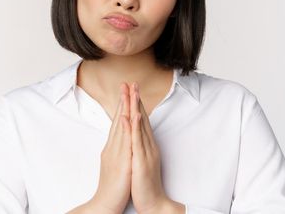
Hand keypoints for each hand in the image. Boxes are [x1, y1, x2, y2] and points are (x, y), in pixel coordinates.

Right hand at [86, 83, 132, 212]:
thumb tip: (121, 140)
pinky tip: (127, 116)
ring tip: (128, 92)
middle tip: (126, 83)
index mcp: (114, 147)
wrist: (105, 204)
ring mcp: (117, 153)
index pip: (119, 122)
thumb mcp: (116, 164)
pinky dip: (125, 128)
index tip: (127, 91)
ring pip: (121, 126)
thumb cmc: (113, 186)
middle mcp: (113, 147)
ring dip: (125, 108)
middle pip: (119, 120)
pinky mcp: (122, 161)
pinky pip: (124, 142)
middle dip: (123, 101)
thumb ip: (118, 150)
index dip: (123, 106)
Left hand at [128, 82, 182, 213]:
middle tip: (132, 83)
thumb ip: (139, 149)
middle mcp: (148, 146)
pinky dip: (134, 127)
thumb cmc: (145, 185)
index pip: (141, 121)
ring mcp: (146, 152)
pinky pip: (137, 141)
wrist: (153, 203)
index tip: (132, 90)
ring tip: (132, 92)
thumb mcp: (141, 163)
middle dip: (136, 100)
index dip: (136, 105)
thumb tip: (136, 139)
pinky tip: (131, 116)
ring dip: (136, 107)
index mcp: (146, 146)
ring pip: (140, 126)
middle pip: (142, 119)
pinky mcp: (141, 161)